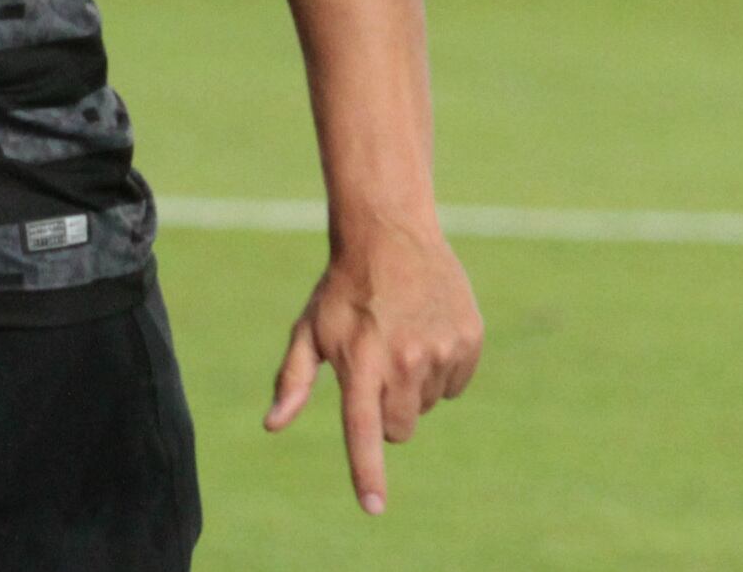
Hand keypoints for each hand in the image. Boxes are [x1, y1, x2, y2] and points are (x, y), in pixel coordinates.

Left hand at [266, 220, 483, 515]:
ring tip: (398, 339)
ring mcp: (440, 350)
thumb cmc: (342, 290)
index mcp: (360, 362)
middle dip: (385, 413)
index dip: (367, 471)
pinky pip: (455, 384)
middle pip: (399, 429)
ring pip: (427, 405)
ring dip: (412, 387)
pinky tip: (424, 332)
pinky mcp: (469, 341)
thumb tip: (273, 424)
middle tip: (374, 369)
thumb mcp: (310, 329)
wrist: (389, 235)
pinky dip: (440, 370)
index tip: (373, 507)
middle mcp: (403, 361)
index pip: (362, 430)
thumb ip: (294, 380)